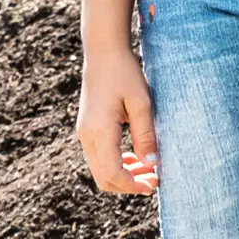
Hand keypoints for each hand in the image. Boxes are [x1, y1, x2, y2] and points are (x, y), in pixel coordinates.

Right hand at [75, 44, 159, 194]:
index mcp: (99, 131)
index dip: (133, 185)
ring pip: (101, 169)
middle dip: (129, 185)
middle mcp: (87, 137)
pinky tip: (136, 157)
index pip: (113, 173)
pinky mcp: (87, 130)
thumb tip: (152, 164)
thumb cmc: (125, 74)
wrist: (103, 53)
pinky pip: (99, 157)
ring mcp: (84, 134)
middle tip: (154, 181)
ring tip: (149, 170)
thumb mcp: (142, 103)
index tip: (154, 185)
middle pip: (104, 177)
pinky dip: (117, 164)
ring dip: (124, 175)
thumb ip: (146, 135)